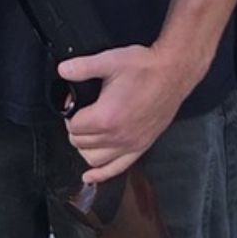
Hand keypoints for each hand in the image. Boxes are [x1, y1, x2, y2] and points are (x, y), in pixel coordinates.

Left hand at [56, 44, 194, 184]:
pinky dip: (101, 175)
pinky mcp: (141, 147)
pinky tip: (90, 176)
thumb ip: (83, 67)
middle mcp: (117, 136)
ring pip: (94, 159)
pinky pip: (117, 169)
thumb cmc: (146, 68)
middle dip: (76, 130)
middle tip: (79, 115)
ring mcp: (130, 144)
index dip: (69, 115)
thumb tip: (63, 70)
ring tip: (85, 135)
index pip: (74, 127)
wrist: (173, 73)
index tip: (73, 105)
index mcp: (106, 116)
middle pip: (81, 143)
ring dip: (85, 149)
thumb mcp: (111, 60)